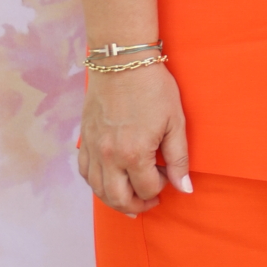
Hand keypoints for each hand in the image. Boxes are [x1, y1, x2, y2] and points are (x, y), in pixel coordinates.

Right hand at [76, 64, 191, 215]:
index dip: (160, 188)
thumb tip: (184, 188)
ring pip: (98, 189)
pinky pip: (84, 171)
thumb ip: (179, 159)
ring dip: (114, 200)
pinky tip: (108, 181)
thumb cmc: (153, 87)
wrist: (121, 61)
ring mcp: (92, 147)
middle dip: (136, 205)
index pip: (146, 189)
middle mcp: (108, 155)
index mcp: (134, 152)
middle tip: (149, 202)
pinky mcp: (83, 138)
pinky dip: (95, 183)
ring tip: (129, 199)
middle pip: (118, 198)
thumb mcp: (175, 122)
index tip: (166, 176)